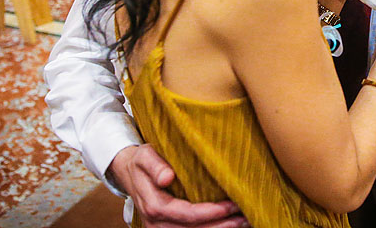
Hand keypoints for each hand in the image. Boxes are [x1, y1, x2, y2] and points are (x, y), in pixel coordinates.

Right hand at [108, 145, 247, 227]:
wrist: (129, 173)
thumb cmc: (142, 161)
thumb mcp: (145, 155)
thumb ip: (155, 165)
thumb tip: (167, 177)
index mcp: (153, 206)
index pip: (187, 214)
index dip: (211, 212)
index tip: (232, 205)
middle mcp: (156, 224)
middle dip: (222, 226)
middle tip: (246, 217)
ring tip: (243, 222)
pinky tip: (228, 225)